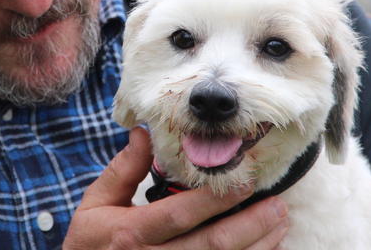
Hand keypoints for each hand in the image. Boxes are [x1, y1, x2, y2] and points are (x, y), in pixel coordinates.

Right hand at [63, 127, 288, 248]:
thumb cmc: (90, 241)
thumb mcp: (97, 203)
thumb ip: (122, 169)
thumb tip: (144, 132)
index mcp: (131, 233)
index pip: (179, 214)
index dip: (214, 199)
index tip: (244, 181)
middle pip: (210, 245)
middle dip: (250, 225)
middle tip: (278, 204)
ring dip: (256, 245)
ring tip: (280, 222)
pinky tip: (267, 248)